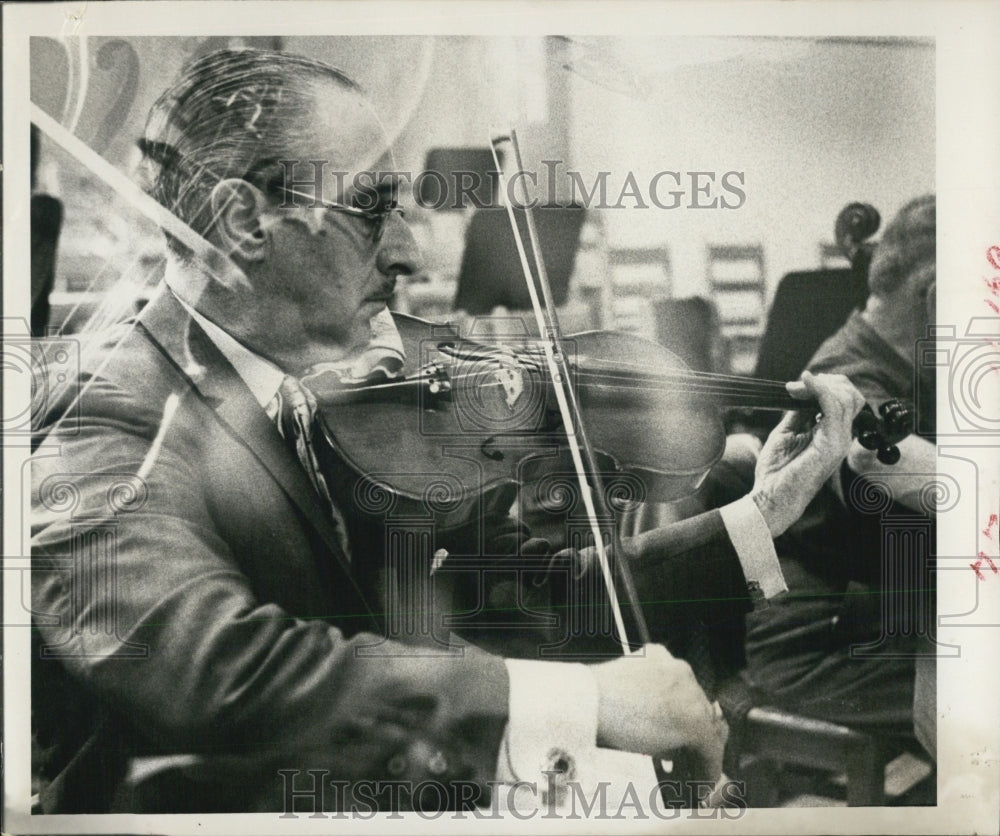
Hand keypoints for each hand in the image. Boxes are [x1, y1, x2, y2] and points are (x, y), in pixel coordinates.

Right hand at [590, 644, 726, 781]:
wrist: (584, 703)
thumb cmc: (591, 700)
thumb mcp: (622, 694)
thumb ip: (644, 705)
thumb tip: (661, 739)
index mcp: (660, 658)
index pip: (683, 692)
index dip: (680, 721)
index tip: (674, 741)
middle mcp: (679, 670)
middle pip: (699, 708)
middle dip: (691, 737)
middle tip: (683, 761)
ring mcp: (689, 694)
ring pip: (707, 728)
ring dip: (699, 753)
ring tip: (689, 775)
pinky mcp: (694, 721)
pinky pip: (710, 750)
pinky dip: (706, 770)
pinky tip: (697, 784)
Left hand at [752, 370, 865, 535]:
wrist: (771, 496)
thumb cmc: (777, 470)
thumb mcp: (787, 432)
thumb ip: (799, 412)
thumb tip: (802, 390)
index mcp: (832, 434)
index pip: (843, 399)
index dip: (822, 385)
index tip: (795, 386)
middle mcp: (841, 436)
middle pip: (849, 394)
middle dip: (824, 382)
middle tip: (795, 386)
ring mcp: (840, 440)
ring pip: (845, 397)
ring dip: (818, 385)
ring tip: (795, 388)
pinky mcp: (832, 444)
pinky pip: (834, 407)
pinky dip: (819, 390)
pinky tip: (804, 385)